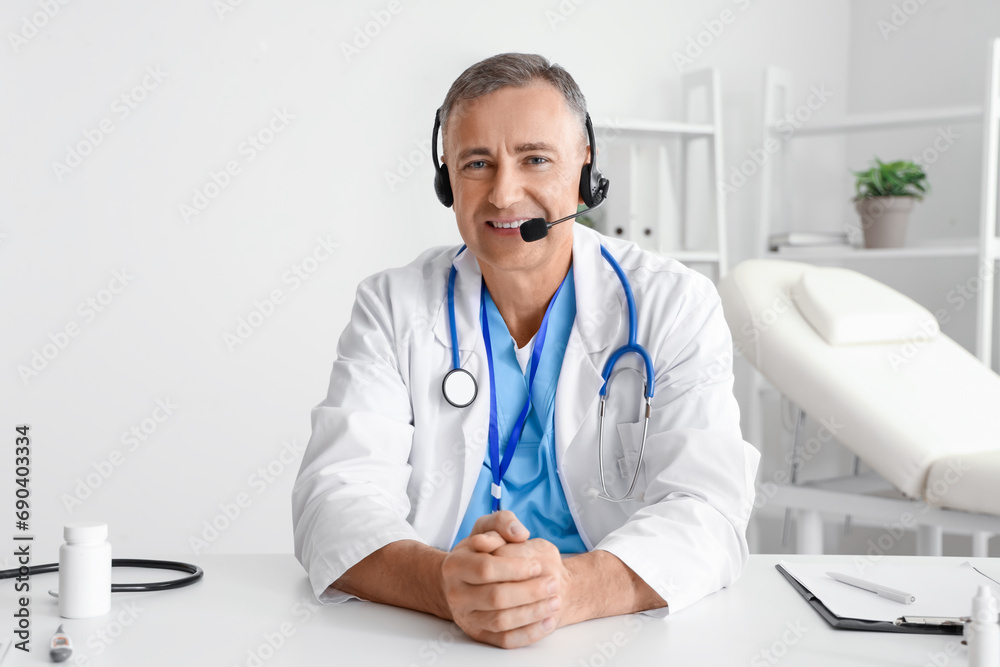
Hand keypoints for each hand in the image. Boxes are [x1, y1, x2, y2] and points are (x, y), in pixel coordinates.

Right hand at [441, 511, 559, 647]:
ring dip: (533, 612)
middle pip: (496, 597)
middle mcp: (456, 594)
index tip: (537, 565)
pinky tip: (548, 621)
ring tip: (555, 601)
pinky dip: (530, 633)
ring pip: (501, 621)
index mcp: (455, 565)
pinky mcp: (479, 635)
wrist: (467, 581)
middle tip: (553, 584)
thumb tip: (519, 534)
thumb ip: (503, 522)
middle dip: (529, 591)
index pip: (486, 568)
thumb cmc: (482, 552)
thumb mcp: (488, 528)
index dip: (515, 568)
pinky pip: (505, 640)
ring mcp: (467, 617)